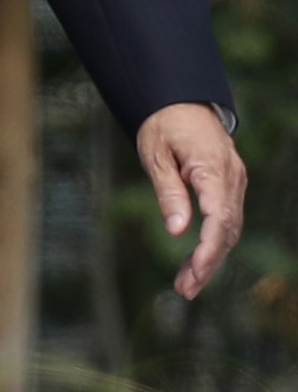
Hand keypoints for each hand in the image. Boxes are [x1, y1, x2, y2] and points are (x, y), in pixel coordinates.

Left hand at [137, 102, 245, 299]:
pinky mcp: (230, 187)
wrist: (182, 101)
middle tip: (185, 290)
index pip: (219, 217)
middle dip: (208, 263)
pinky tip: (195, 264)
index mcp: (213, 169)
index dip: (209, 248)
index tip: (195, 270)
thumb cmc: (163, 125)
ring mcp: (235, 183)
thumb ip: (168, 192)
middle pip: (228, 229)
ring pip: (229, 229)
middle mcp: (232, 178)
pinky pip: (226, 220)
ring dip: (211, 259)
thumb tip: (176, 231)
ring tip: (186, 286)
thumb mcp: (155, 155)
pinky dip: (213, 243)